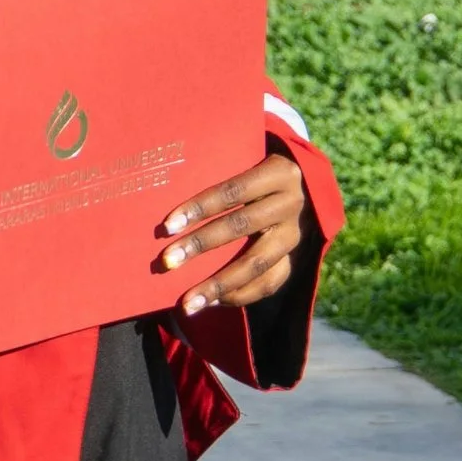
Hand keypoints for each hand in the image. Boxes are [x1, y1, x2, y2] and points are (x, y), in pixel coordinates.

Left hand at [158, 155, 307, 316]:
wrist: (296, 185)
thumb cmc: (252, 168)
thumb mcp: (244, 157)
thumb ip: (216, 165)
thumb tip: (164, 190)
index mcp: (278, 172)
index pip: (232, 191)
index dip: (199, 208)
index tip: (168, 226)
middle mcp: (291, 203)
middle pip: (240, 226)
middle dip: (200, 245)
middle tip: (167, 261)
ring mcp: (293, 234)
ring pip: (256, 263)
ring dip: (218, 284)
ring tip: (188, 303)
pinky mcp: (293, 258)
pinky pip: (269, 283)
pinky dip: (239, 296)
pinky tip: (211, 302)